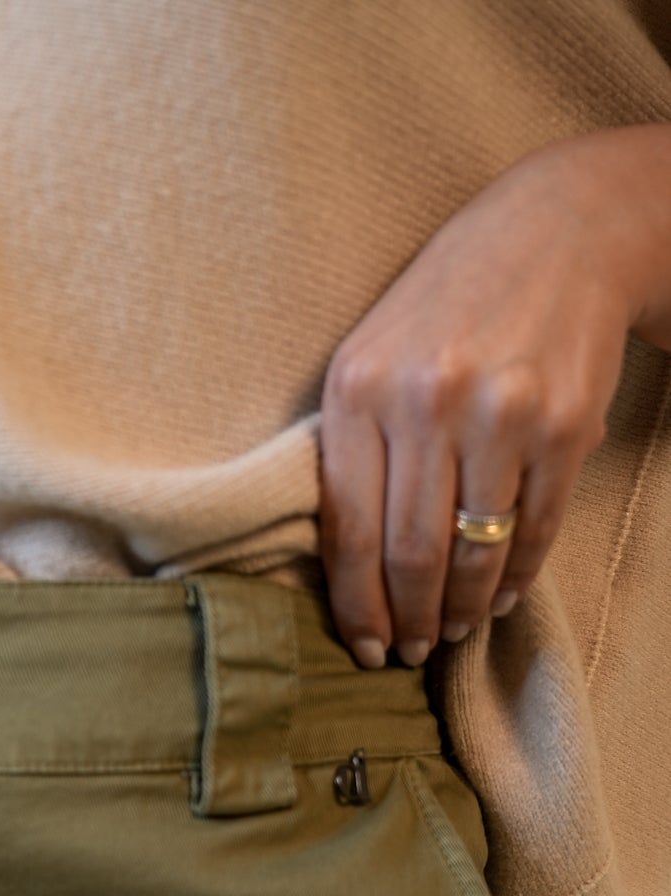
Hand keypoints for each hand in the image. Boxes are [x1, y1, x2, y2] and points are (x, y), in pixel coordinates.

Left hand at [318, 131, 643, 668]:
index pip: (347, 531)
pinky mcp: (565, 423)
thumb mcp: (371, 358)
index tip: (365, 646)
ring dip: (462, 608)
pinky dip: (516, 576)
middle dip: (409, 620)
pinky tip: (498, 595)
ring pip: (474, 552)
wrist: (558, 230)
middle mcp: (428, 400)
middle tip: (411, 651)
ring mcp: (502, 412)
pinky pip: (533, 528)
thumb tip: (343, 572)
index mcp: (360, 388)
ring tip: (451, 628)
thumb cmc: (446, 309)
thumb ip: (350, 451)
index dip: (356, 607)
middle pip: (410, 555)